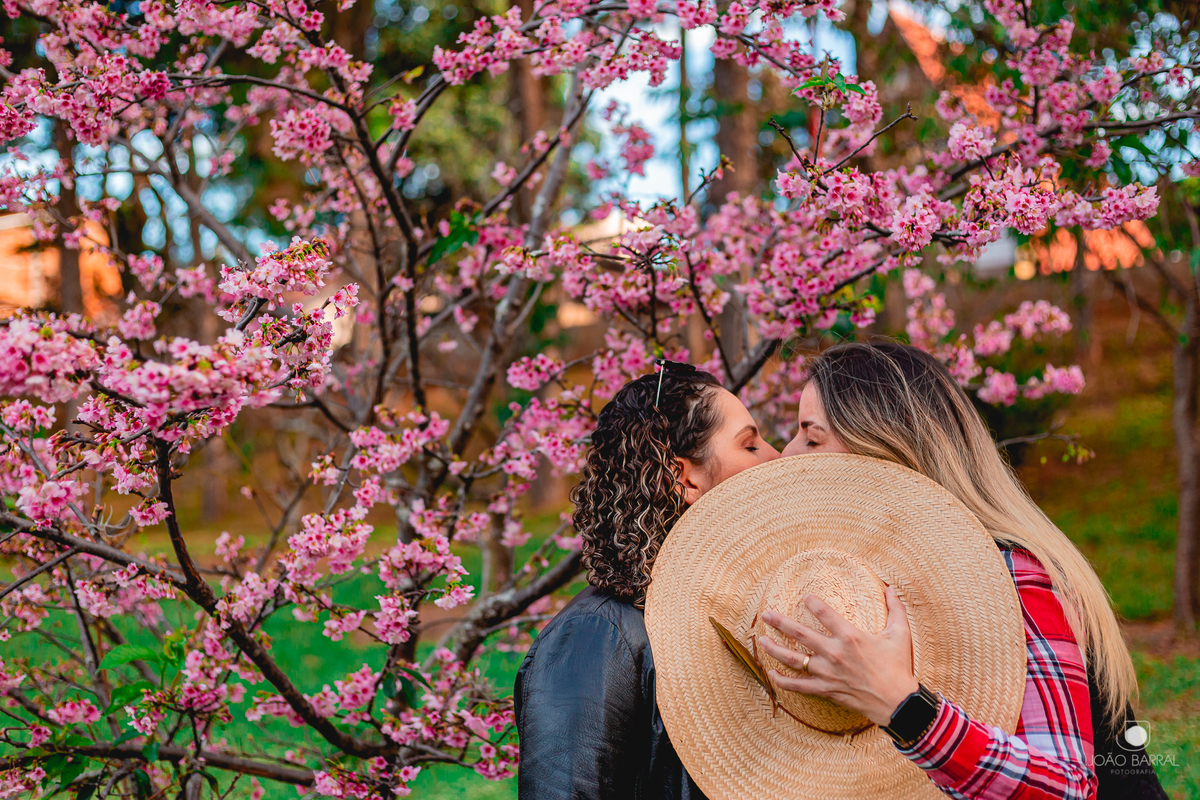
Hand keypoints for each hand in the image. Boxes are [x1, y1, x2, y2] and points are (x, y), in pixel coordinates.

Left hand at [758, 586, 918, 726]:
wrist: (898, 702)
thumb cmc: (898, 667)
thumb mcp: (901, 633)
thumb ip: (896, 609)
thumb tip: (890, 588)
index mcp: (850, 636)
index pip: (824, 613)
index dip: (812, 602)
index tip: (804, 597)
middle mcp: (835, 653)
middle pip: (800, 634)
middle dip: (779, 622)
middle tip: (766, 614)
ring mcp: (828, 673)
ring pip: (793, 660)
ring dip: (774, 649)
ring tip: (761, 640)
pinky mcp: (826, 690)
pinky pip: (799, 686)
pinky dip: (783, 681)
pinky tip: (772, 673)